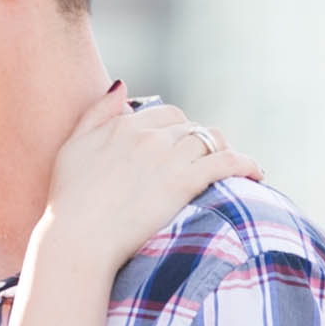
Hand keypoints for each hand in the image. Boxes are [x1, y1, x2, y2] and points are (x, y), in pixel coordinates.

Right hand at [40, 83, 256, 272]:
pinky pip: (225, 163)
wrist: (78, 238)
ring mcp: (167, 157)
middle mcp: (148, 135)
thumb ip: (97, 113)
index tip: (184, 146)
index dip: (178, 129)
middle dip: (200, 140)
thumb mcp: (73, 147)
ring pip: (209, 140)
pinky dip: (245, 164)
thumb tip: (124, 87)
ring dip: (224, 150)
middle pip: (189, 127)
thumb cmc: (68, 200)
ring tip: (234, 166)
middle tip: (209, 160)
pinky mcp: (184, 182)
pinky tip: (256, 173)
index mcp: (124, 125)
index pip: (165, 115)